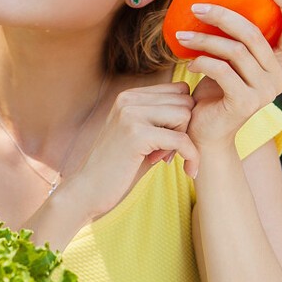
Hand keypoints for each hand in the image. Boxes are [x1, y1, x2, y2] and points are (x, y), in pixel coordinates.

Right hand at [63, 82, 197, 219]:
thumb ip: (160, 120)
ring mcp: (131, 115)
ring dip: (187, 140)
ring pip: (185, 115)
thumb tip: (194, 110)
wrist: (87, 191)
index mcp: (128, 96)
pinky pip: (181, 139)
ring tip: (169, 159)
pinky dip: (191, 156)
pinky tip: (188, 171)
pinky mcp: (136, 135)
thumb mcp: (138, 136)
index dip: (184, 115)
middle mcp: (128, 99)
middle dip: (187, 128)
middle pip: (185, 101)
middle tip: (171, 153)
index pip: (178, 90)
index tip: (175, 140)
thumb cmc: (116, 168)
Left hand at [175, 0, 281, 148]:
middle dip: (223, 15)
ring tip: (182, 35)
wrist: (206, 132)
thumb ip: (239, 40)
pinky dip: (202, 62)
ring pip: (235, 51)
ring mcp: (266, 91)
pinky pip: (222, 70)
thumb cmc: (216, 91)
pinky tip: (189, 62)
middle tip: (197, 6)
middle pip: (254, 34)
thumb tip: (221, 0)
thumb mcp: (231, 61)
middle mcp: (281, 76)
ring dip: (204, 39)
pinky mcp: (246, 102)